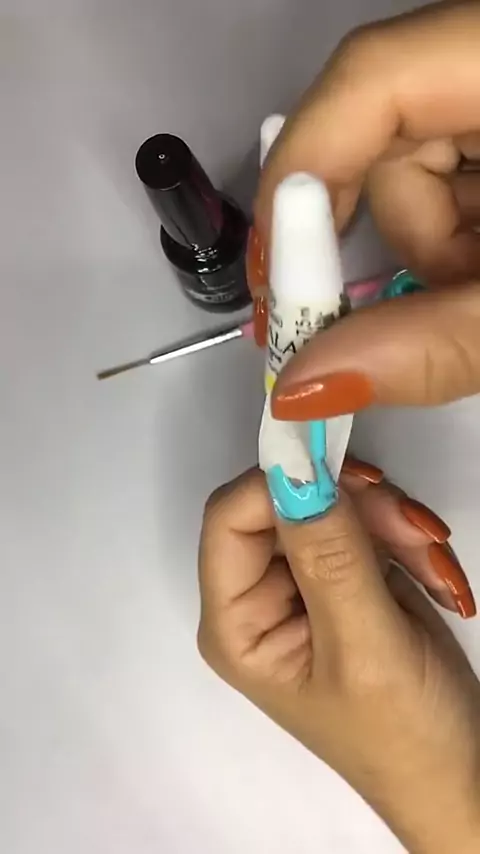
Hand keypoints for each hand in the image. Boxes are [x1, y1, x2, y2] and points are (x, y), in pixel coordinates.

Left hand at [198, 468, 479, 853]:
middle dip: (355, 505)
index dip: (279, 483)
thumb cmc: (402, 734)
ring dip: (390, 522)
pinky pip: (364, 524)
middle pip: (285, 503)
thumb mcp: (364, 648)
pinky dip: (403, 537)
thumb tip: (296, 473)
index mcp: (237, 622)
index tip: (346, 472)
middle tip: (413, 528)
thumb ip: (331, 558)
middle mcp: (258, 596)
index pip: (230, 519)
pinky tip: (433, 575)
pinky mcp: (343, 576)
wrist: (457, 770)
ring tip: (433, 560)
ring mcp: (302, 583)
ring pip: (331, 505)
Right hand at [250, 0, 479, 416]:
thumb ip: (434, 345)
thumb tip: (305, 386)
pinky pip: (450, 176)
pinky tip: (478, 277)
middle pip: (386, 133)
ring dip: (428, 251)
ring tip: (471, 300)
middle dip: (386, 241)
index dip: (303, 172)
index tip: (278, 272)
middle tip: (379, 324)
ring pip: (417, 166)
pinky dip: (453, 241)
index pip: (371, 81)